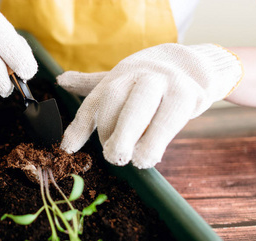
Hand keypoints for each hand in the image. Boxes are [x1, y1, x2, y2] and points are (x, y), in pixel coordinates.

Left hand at [58, 43, 241, 168]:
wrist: (195, 65)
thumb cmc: (149, 79)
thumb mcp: (120, 79)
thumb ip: (91, 85)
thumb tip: (60, 80)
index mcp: (118, 75)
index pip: (94, 102)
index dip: (79, 126)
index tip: (67, 148)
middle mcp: (136, 75)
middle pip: (117, 99)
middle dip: (112, 129)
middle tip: (113, 157)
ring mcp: (162, 82)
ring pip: (143, 108)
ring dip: (138, 138)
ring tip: (136, 160)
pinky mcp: (186, 94)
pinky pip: (169, 119)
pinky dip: (158, 140)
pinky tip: (152, 156)